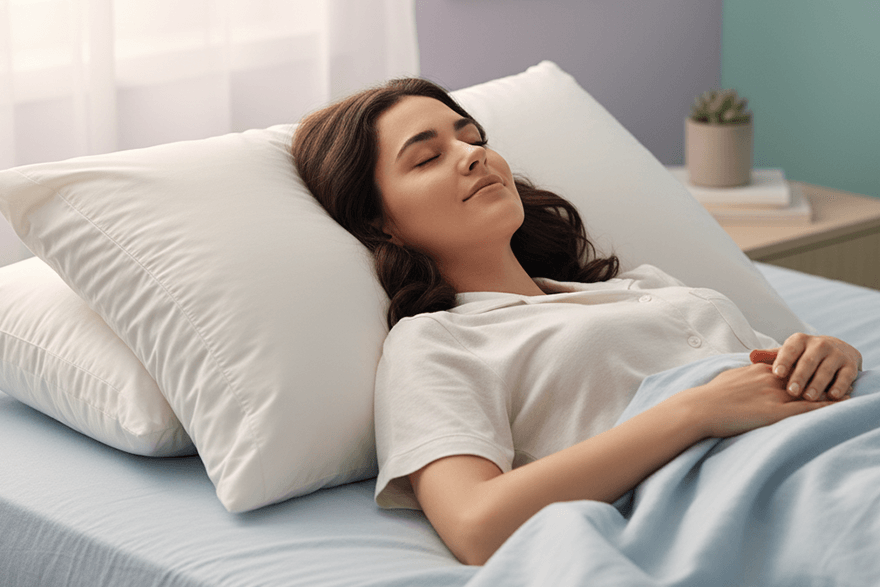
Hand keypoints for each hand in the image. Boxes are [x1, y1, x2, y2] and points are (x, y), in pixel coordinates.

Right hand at [685, 362, 841, 437]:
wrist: (701, 408)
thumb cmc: (709, 396)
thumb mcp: (727, 377)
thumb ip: (742, 374)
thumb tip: (743, 375)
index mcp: (759, 369)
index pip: (788, 366)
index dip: (803, 368)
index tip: (816, 370)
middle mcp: (771, 378)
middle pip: (803, 374)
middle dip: (821, 376)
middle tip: (840, 376)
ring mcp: (774, 394)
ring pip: (809, 390)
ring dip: (829, 389)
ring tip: (846, 389)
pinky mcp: (775, 412)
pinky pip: (806, 408)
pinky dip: (825, 405)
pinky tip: (838, 404)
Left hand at [750, 333, 861, 400]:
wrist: (836, 350)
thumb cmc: (803, 356)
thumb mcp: (787, 353)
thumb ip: (770, 357)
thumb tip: (751, 356)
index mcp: (799, 340)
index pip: (790, 350)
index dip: (783, 361)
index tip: (777, 374)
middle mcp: (819, 344)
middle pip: (808, 361)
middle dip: (800, 377)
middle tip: (792, 391)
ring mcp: (836, 354)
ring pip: (826, 370)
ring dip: (818, 384)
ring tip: (809, 397)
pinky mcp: (850, 365)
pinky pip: (845, 376)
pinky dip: (840, 386)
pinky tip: (833, 396)